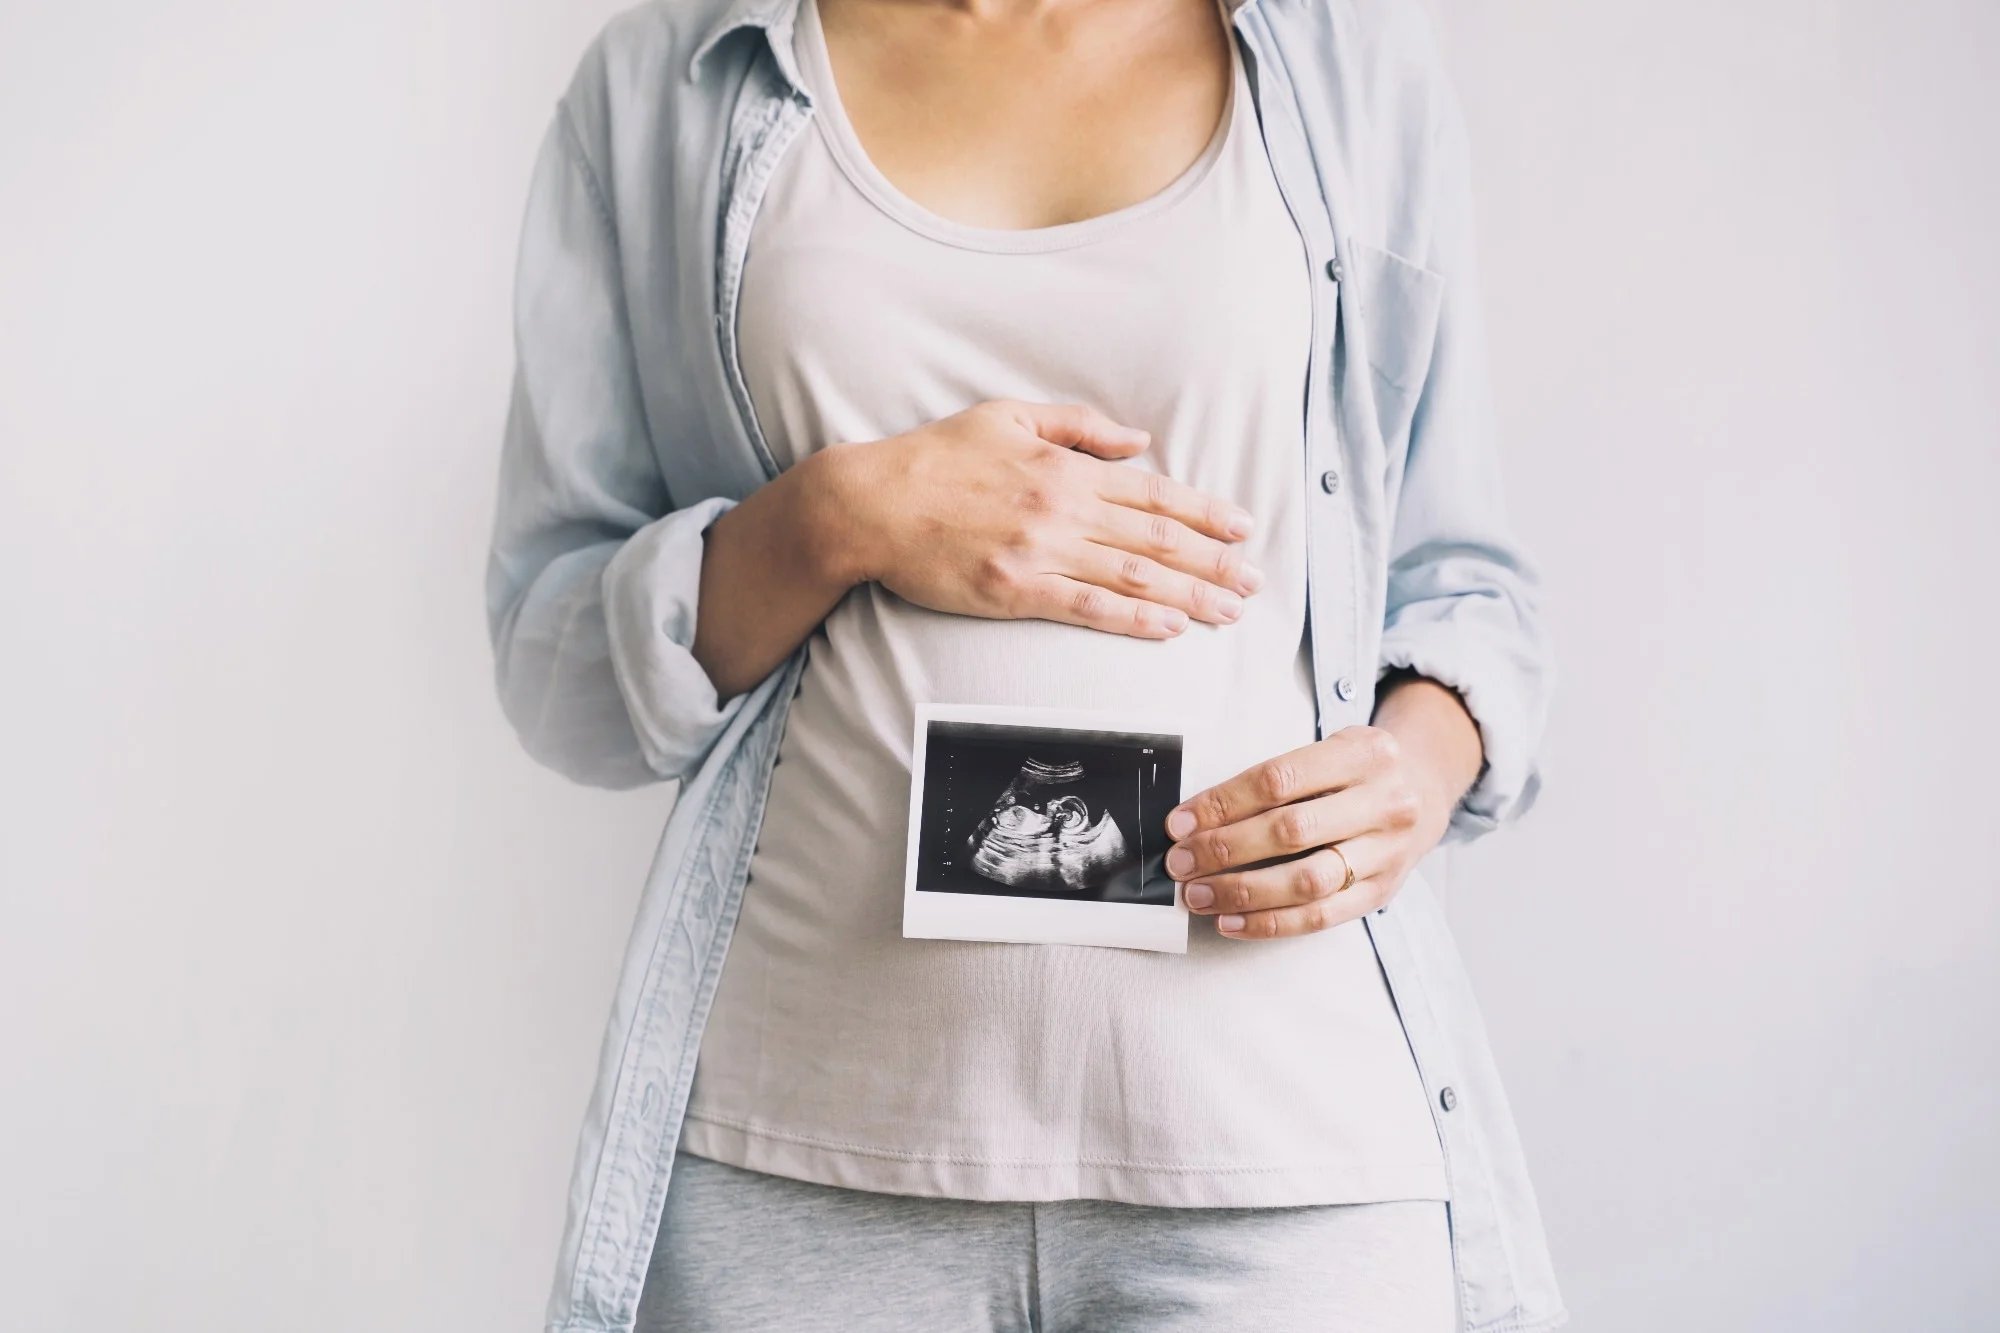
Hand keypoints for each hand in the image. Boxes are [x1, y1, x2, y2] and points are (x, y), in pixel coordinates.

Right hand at [828, 400, 1262, 638]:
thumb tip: (1138, 441)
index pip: (1154, 493)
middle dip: (1214, 561)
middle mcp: (1062, 510)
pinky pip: (1088, 608)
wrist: (871, 503)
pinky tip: (1169, 629)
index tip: (1244, 528)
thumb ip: (1078, 426)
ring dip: (1190, 595)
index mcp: (1065, 468)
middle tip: (1255, 581)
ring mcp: (1040, 553)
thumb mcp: (1008, 416)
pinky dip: (1134, 620)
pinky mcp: (1014, 591)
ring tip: (1228, 611)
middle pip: (1157, 540)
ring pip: (1134, 578)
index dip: (1206, 512)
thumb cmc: (935, 457)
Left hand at [1161, 678, 1482, 938]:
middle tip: (1180, 862)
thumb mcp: (1329, 749)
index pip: (1278, 779)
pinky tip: (1231, 922)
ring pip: (1307, 881)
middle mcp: (1384, 801)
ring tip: (1198, 895)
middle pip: (1291, 831)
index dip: (1222, 803)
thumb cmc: (1356, 771)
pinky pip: (1322, 917)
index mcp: (1364, 752)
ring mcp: (1388, 851)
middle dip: (1224, 850)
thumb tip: (1195, 819)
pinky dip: (1271, 923)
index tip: (1180, 823)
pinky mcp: (1383, 891)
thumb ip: (1276, 778)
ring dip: (1243, 892)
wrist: (1425, 789)